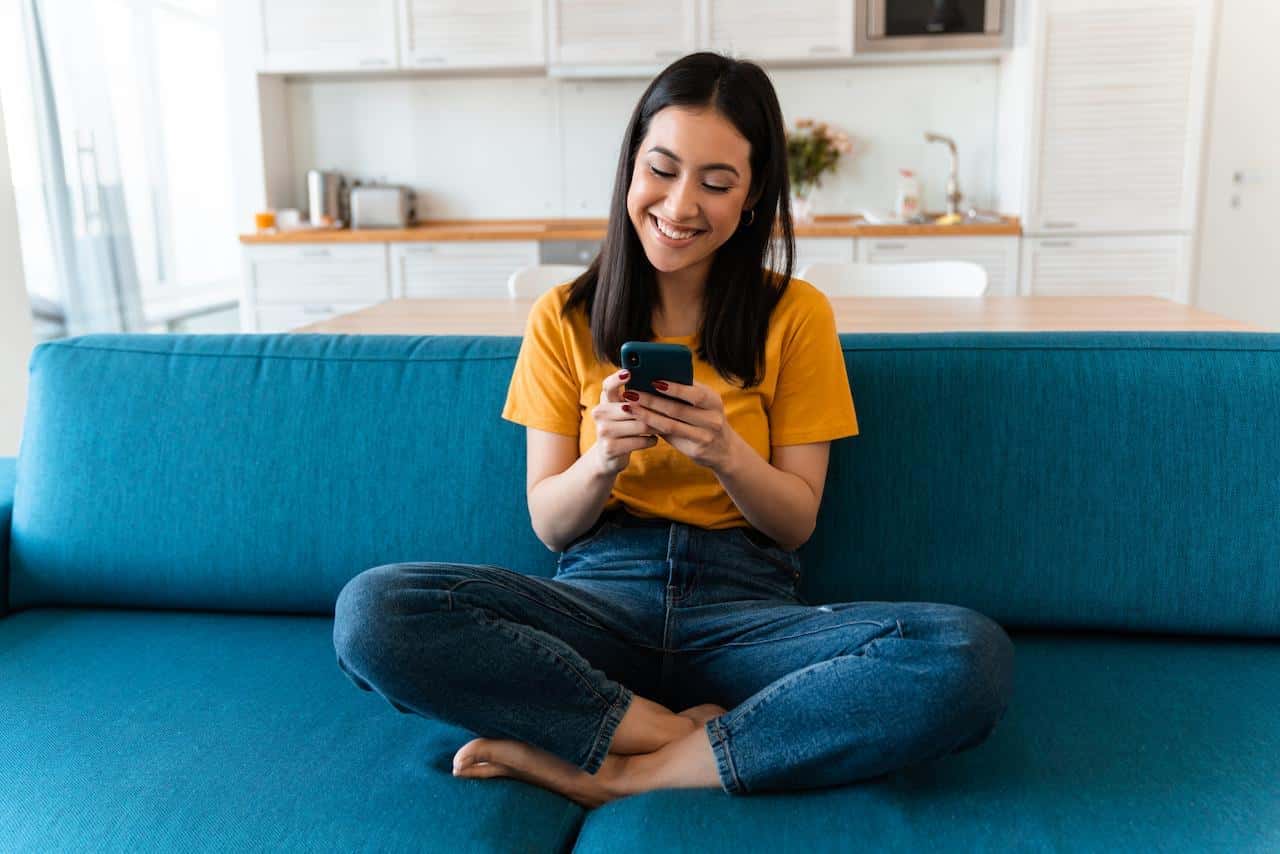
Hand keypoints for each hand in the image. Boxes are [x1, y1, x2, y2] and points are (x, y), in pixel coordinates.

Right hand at [590, 368, 659, 475]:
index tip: (629, 373)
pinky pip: (640, 441)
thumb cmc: (622, 428)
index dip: (617, 379)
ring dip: (657, 426)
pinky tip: (653, 440)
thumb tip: (660, 384)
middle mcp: (599, 414)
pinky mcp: (610, 448)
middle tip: (671, 410)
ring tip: (665, 426)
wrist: (606, 456)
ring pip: (640, 425)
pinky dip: (650, 440)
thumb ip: (633, 399)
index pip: (609, 386)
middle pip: (634, 407)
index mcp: (604, 401)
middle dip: (654, 410)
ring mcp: (603, 431)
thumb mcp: (622, 412)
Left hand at [621, 379, 739, 472]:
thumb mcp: (702, 404)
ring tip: (629, 406)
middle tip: (631, 393)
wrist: (723, 450)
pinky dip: (653, 427)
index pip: (694, 393)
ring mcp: (705, 436)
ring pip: (670, 424)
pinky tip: (639, 421)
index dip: (674, 388)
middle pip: (678, 409)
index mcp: (713, 400)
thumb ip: (684, 392)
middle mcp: (712, 418)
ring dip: (647, 414)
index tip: (652, 380)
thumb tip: (653, 376)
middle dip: (652, 400)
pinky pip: (670, 437)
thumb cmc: (704, 419)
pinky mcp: (696, 449)